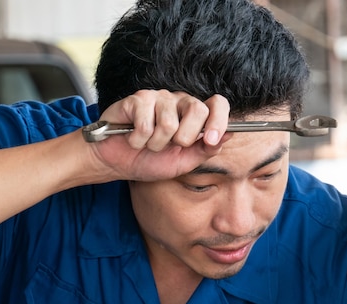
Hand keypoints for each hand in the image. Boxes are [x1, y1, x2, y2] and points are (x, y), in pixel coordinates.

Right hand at [87, 89, 230, 181]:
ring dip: (156, 143)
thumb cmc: (150, 161)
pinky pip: (146, 123)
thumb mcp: (184, 162)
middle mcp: (179, 102)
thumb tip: (229, 135)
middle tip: (171, 146)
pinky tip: (133, 138)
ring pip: (169, 122)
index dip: (219, 121)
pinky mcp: (137, 100)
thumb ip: (205, 150)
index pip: (217, 104)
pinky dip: (139, 140)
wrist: (117, 163)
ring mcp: (158, 98)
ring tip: (148, 144)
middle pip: (197, 110)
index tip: (210, 140)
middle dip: (184, 138)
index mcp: (194, 115)